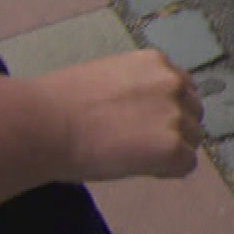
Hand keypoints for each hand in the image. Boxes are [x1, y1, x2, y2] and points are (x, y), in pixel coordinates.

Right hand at [31, 50, 204, 180]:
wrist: (41, 124)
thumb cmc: (59, 104)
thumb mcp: (107, 79)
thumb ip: (137, 90)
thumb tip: (148, 113)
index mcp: (156, 62)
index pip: (182, 90)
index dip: (164, 111)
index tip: (138, 124)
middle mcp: (173, 82)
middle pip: (192, 115)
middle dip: (171, 130)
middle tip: (132, 143)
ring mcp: (175, 115)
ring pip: (191, 141)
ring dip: (168, 151)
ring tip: (128, 154)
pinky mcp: (172, 147)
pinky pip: (185, 166)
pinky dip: (164, 172)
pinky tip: (134, 167)